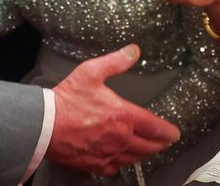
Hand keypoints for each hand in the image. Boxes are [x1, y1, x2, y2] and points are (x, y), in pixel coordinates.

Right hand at [47, 45, 179, 175]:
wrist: (44, 125)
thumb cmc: (67, 100)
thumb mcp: (92, 72)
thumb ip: (116, 61)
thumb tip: (134, 51)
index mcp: (123, 116)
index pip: (154, 127)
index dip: (168, 131)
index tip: (175, 134)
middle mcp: (120, 139)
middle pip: (148, 147)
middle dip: (159, 145)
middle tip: (164, 143)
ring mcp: (107, 154)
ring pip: (133, 159)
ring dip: (143, 155)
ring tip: (147, 151)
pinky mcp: (94, 165)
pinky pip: (114, 169)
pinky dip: (121, 165)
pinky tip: (121, 161)